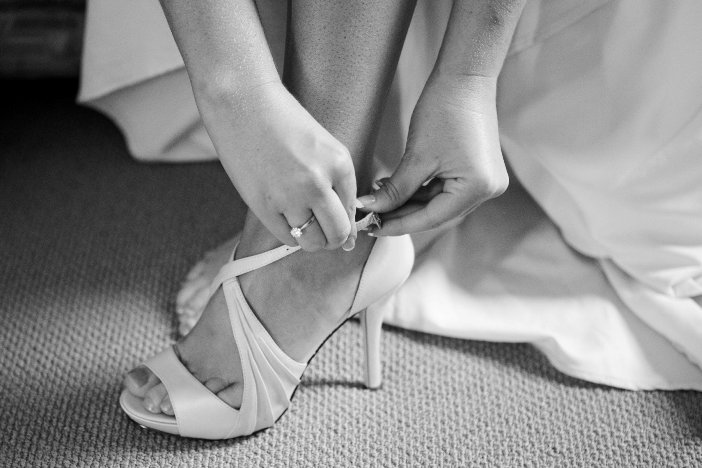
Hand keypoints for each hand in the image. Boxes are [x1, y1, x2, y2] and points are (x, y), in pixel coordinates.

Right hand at [198, 81, 356, 250]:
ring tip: (305, 224)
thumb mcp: (324, 148)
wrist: (242, 103)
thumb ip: (339, 187)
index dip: (347, 222)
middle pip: (338, 234)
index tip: (336, 220)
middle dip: (335, 239)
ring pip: (313, 242)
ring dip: (313, 240)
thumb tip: (351, 238)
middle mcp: (318, 183)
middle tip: (326, 232)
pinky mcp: (263, 205)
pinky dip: (291, 234)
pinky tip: (286, 217)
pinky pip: (287, 238)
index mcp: (340, 164)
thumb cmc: (284, 121)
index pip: (353, 212)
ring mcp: (289, 197)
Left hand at [357, 74, 507, 235]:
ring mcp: (486, 182)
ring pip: (440, 203)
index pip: (431, 218)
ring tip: (380, 198)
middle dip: (403, 214)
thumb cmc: (443, 110)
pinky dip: (423, 191)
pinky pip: (447, 190)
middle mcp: (488, 190)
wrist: (465, 78)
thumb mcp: (416, 156)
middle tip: (373, 216)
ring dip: (411, 203)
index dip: (399, 225)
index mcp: (477, 188)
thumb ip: (394, 190)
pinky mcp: (480, 172)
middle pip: (437, 213)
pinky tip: (398, 187)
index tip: (372, 228)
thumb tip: (369, 210)